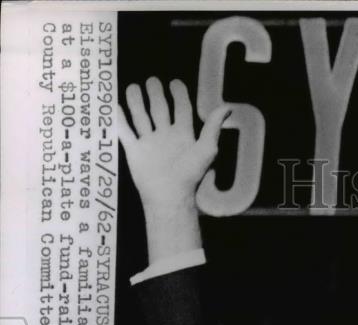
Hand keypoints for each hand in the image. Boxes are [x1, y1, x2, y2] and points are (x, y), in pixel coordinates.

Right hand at [117, 78, 229, 213]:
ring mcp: (149, 143)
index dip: (180, 95)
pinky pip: (124, 131)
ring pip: (141, 117)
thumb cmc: (190, 173)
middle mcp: (166, 136)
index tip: (175, 82)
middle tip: (152, 81)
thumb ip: (213, 127)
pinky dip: (119, 118)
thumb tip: (228, 107)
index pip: (182, 109)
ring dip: (136, 102)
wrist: (169, 194)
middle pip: (159, 110)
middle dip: (155, 95)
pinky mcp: (134, 151)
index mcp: (183, 135)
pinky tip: (114, 104)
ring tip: (133, 86)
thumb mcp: (207, 149)